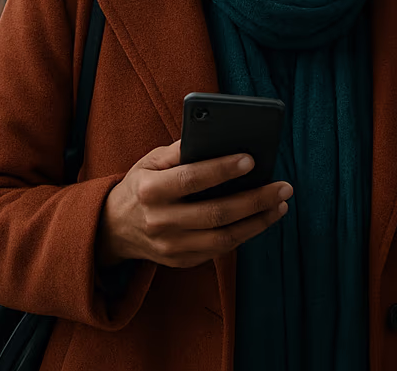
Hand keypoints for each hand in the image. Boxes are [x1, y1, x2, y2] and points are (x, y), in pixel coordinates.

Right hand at [96, 140, 291, 269]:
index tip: (251, 159)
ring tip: (280, 205)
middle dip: (255, 200)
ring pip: (224, 237)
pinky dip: (244, 234)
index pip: (191, 179)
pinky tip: (260, 219)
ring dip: (258, 222)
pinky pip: (220, 250)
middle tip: (283, 187)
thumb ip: (178, 150)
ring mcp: (170, 246)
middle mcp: (159, 221)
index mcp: (149, 190)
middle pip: (216, 213)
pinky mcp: (181, 261)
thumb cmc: (139, 186)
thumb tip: (213, 135)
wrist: (113, 228)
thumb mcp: (149, 162)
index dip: (222, 169)